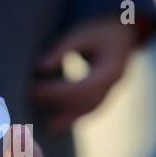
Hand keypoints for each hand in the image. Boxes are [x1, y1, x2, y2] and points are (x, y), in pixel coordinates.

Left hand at [31, 17, 137, 132]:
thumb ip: (62, 49)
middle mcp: (115, 84)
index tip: (35, 89)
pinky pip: (89, 110)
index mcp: (112, 68)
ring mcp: (112, 91)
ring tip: (46, 126)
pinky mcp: (105, 95)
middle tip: (32, 99)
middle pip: (85, 101)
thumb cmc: (99, 31)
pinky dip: (72, 117)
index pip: (82, 86)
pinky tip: (55, 125)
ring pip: (88, 110)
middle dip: (58, 102)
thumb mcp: (81, 34)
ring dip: (67, 118)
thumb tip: (39, 67)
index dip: (58, 91)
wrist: (122, 33)